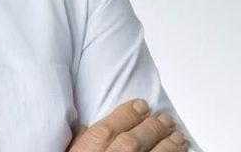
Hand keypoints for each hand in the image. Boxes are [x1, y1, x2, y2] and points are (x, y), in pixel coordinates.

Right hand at [67, 99, 187, 150]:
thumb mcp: (71, 150)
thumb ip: (80, 137)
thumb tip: (88, 124)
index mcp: (90, 148)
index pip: (112, 126)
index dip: (130, 113)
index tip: (142, 104)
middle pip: (134, 141)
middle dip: (153, 128)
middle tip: (166, 119)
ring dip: (168, 147)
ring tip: (179, 137)